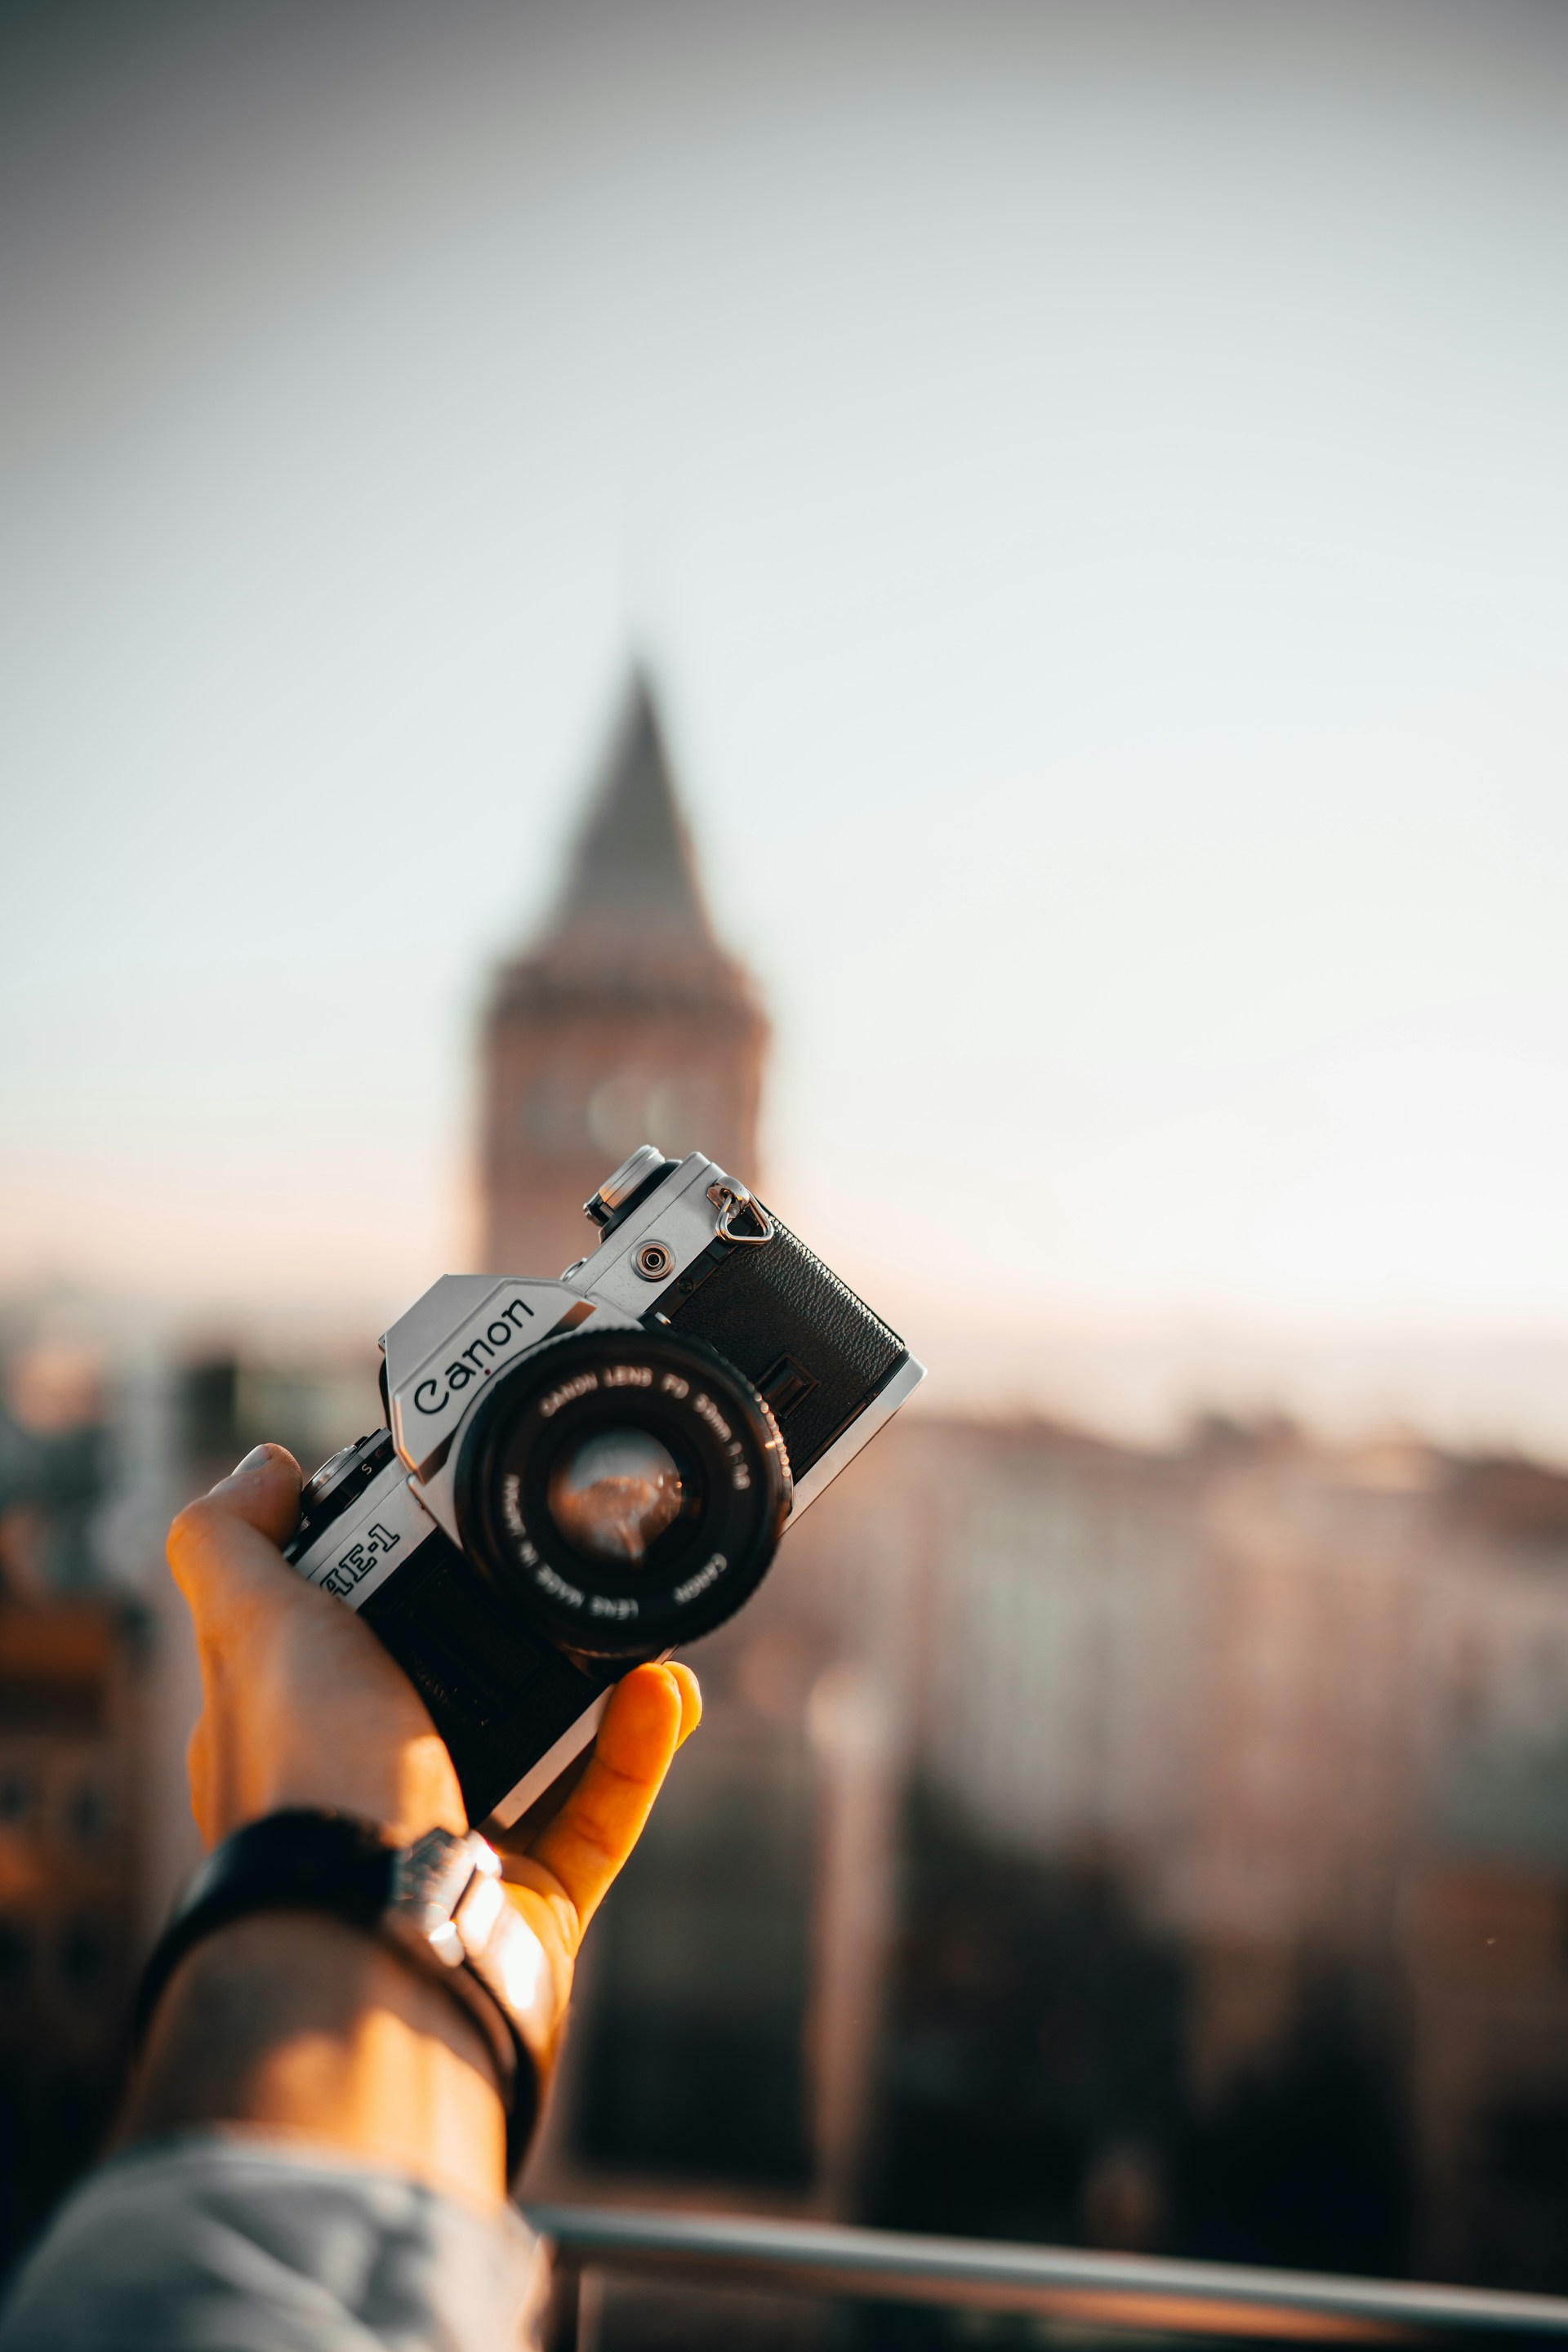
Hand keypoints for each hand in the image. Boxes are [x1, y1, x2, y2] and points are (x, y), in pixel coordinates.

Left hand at [166, 1443, 699, 2098]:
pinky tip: (666, 1690)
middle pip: (449, 1686)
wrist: (379, 1941)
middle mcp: (364, 1793)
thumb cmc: (307, 1782)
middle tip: (564, 1569)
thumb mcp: (251, 1625)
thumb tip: (263, 1469)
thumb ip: (234, 1541)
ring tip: (643, 1632)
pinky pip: (600, 1816)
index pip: (334, 1632)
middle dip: (514, 1627)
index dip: (390, 1573)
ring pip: (541, 1752)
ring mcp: (449, 1851)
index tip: (457, 1519)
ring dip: (601, 1684)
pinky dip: (640, 1753)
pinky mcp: (527, 1907)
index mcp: (289, 1730)